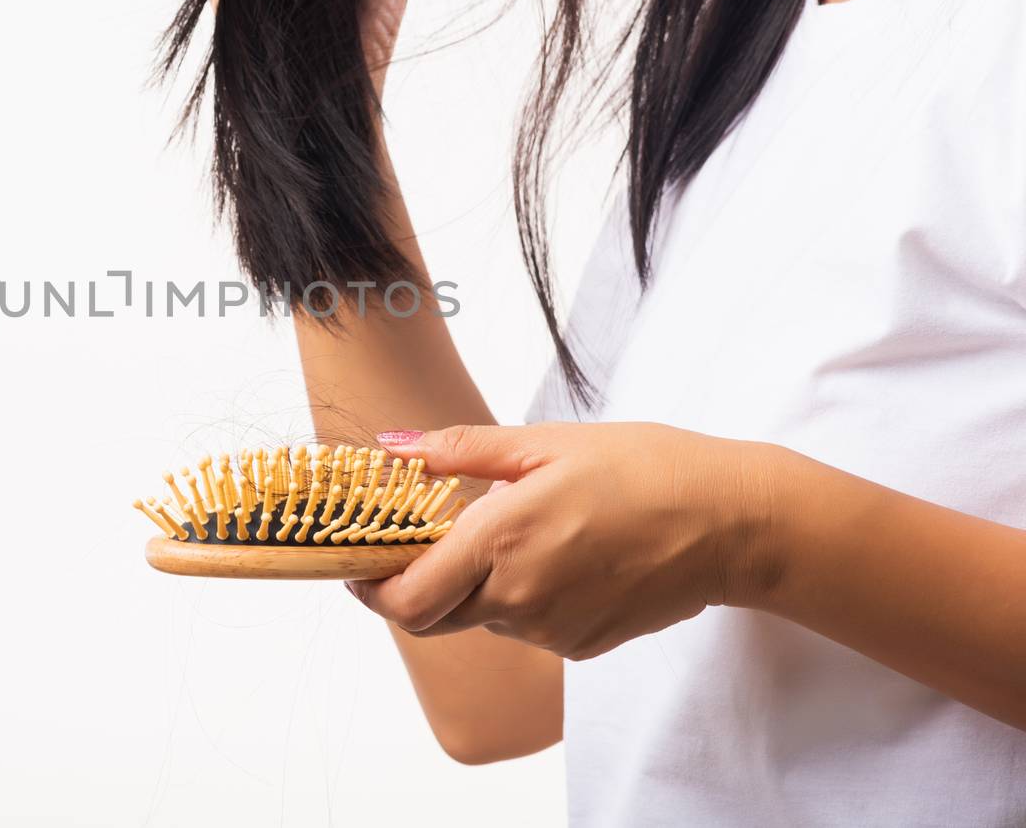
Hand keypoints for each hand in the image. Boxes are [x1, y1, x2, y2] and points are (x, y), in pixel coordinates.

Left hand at [348, 423, 776, 659]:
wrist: (731, 522)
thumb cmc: (644, 468)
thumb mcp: (546, 441)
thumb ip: (460, 451)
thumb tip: (392, 447)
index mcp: (501, 542)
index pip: (406, 599)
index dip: (369, 590)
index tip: (356, 566)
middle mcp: (519, 598)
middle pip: (435, 616)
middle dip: (416, 585)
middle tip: (421, 543)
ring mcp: (552, 629)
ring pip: (483, 616)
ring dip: (478, 582)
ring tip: (519, 528)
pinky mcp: (582, 646)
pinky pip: (528, 624)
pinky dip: (523, 594)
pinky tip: (560, 552)